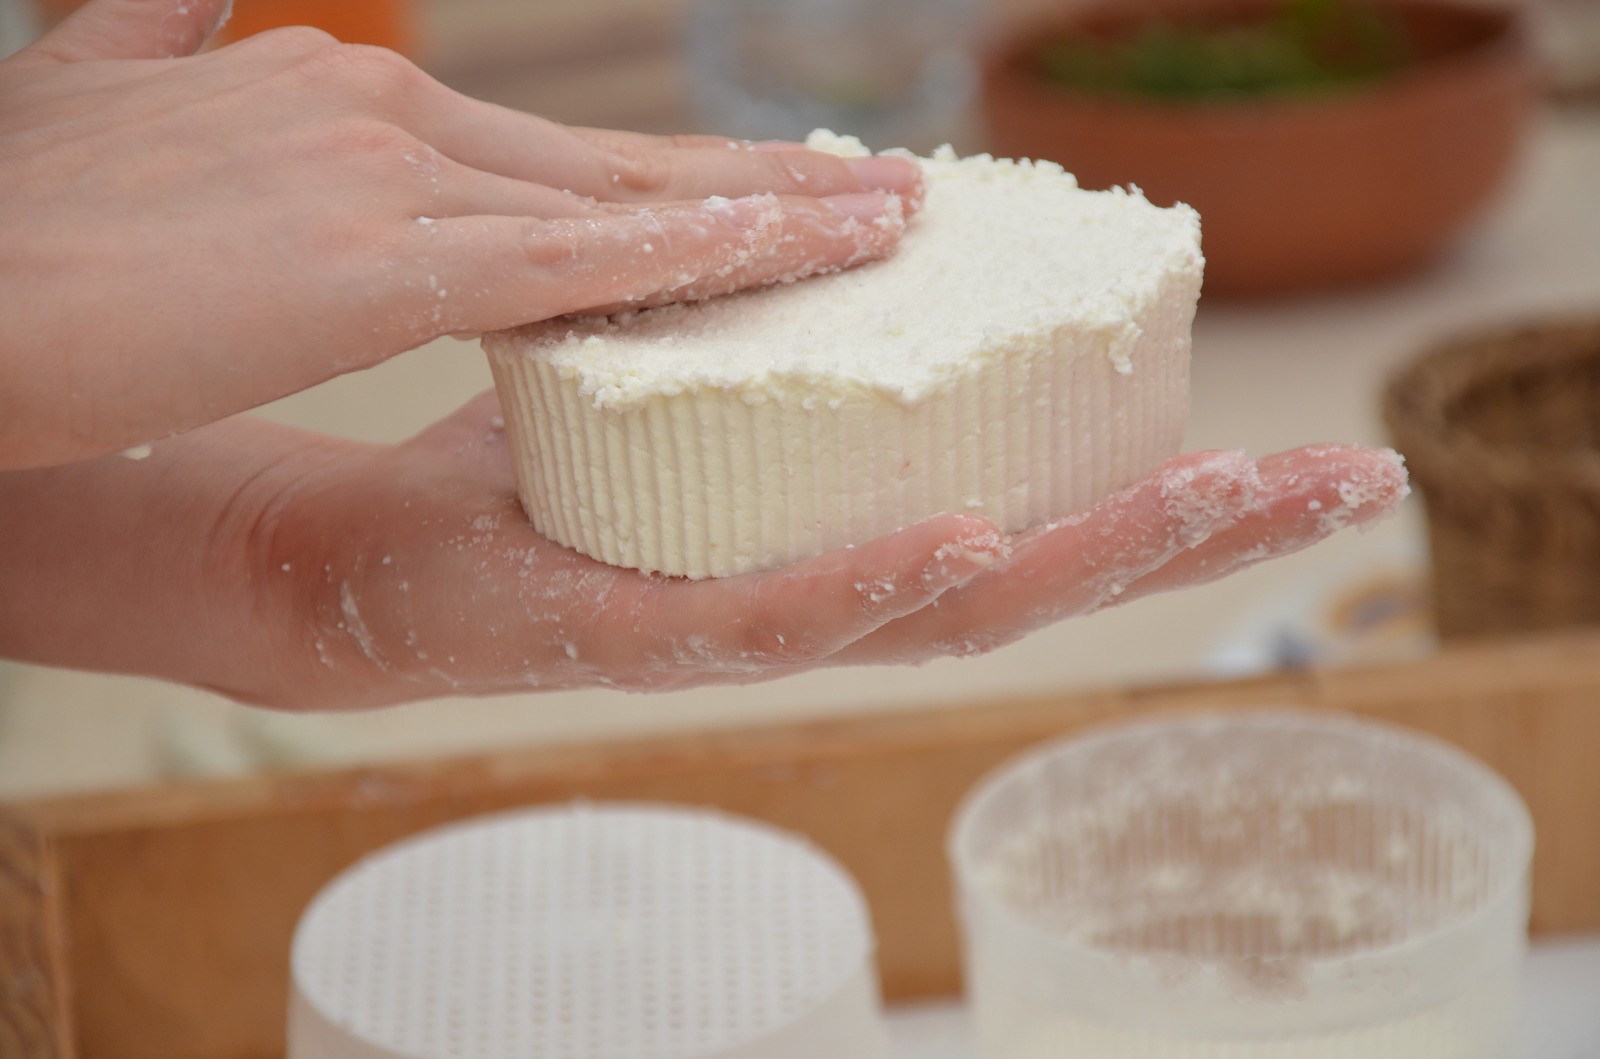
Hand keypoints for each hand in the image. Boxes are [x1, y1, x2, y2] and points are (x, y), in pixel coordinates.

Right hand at [0, 0, 920, 468]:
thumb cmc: (17, 234)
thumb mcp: (99, 105)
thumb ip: (168, 46)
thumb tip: (195, 5)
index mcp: (333, 102)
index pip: (546, 156)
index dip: (666, 177)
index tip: (767, 191)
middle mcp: (380, 117)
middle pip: (611, 167)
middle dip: (758, 186)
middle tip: (881, 197)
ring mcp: (385, 177)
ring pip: (619, 207)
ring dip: (766, 217)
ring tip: (884, 228)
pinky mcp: (376, 261)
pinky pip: (572, 265)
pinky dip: (688, 259)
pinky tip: (792, 261)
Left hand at [0, 392, 1407, 708]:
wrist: (349, 548)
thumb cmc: (519, 452)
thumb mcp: (668, 358)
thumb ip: (757, 305)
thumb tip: (827, 199)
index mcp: (832, 522)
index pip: (1025, 504)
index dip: (1160, 475)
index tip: (1292, 438)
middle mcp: (807, 586)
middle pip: (1027, 565)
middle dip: (1184, 528)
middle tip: (1338, 486)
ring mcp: (726, 625)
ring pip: (933, 612)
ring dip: (1077, 561)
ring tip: (1207, 503)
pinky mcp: (624, 640)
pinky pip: (761, 622)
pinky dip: (863, 585)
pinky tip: (954, 544)